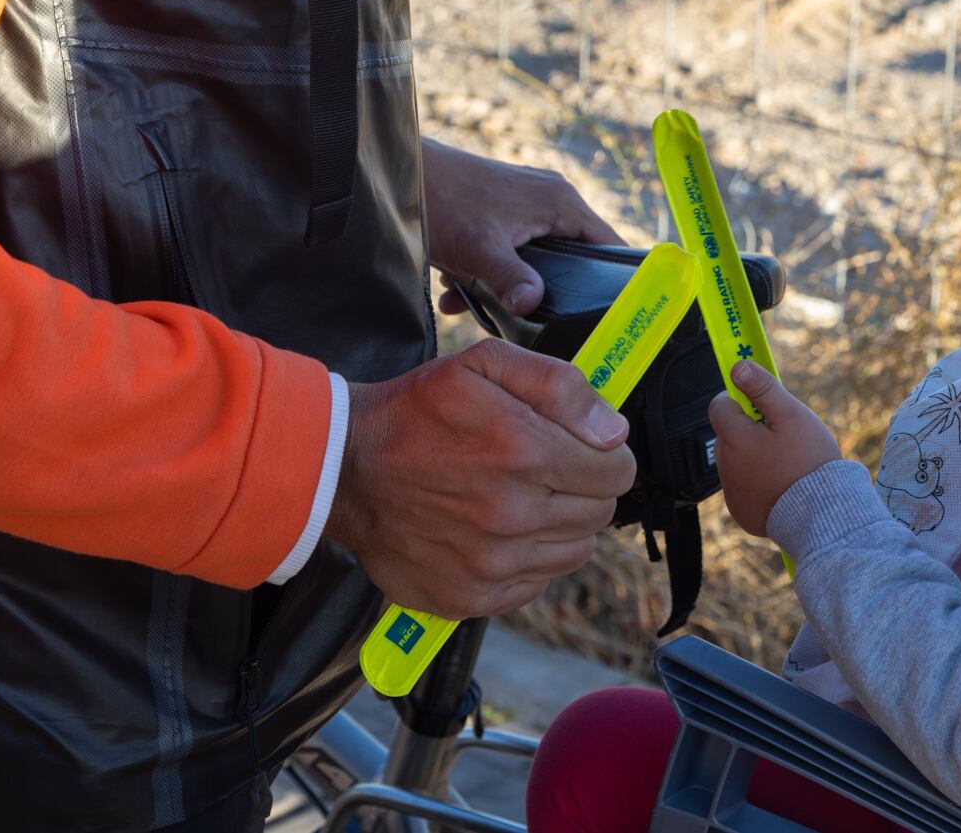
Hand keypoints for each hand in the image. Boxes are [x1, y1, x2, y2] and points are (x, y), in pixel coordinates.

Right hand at [325, 340, 637, 619]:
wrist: (342, 470)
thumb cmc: (416, 411)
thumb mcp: (483, 364)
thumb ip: (558, 385)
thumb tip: (613, 431)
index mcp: (524, 452)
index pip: (618, 472)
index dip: (607, 455)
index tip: (585, 449)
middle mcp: (513, 514)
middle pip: (600, 513)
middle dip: (585, 487)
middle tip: (547, 470)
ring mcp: (492, 563)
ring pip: (576, 551)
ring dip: (562, 525)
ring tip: (523, 499)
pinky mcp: (470, 597)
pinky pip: (536, 584)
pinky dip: (529, 560)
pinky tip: (497, 532)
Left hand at [422, 139, 622, 317]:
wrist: (398, 173)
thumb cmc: (443, 201)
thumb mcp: (479, 249)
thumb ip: (511, 279)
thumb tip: (533, 305)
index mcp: (561, 202)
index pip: (611, 245)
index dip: (615, 281)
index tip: (607, 315)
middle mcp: (551, 198)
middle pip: (573, 257)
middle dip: (549, 291)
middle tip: (536, 320)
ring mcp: (526, 202)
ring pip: (536, 257)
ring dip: (508, 284)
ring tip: (478, 302)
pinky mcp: (502, 210)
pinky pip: (510, 249)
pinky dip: (488, 272)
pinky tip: (456, 291)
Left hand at [709, 361, 842, 536]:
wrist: (822, 515)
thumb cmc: (808, 462)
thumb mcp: (792, 416)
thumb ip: (763, 389)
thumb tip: (738, 367)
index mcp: (735, 439)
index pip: (719, 406)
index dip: (739, 400)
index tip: (761, 405)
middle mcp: (726, 466)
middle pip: (728, 435)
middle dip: (749, 430)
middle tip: (782, 436)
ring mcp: (732, 493)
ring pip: (736, 461)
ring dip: (753, 456)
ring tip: (786, 463)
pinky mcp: (741, 512)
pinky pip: (743, 488)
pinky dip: (757, 483)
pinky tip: (782, 485)